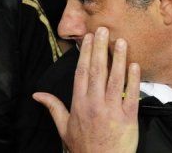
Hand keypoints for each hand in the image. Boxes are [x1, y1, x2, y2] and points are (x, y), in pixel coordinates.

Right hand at [33, 27, 139, 152]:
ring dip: (118, 59)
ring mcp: (112, 110)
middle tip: (104, 30)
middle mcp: (94, 103)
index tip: (88, 38)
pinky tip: (134, 65)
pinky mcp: (128, 118)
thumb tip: (36, 95)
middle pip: (97, 70)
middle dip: (100, 48)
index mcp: (79, 103)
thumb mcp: (63, 127)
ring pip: (115, 79)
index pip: (81, 72)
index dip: (85, 53)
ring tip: (121, 41)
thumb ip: (53, 107)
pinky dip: (133, 79)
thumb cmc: (83, 146)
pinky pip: (131, 95)